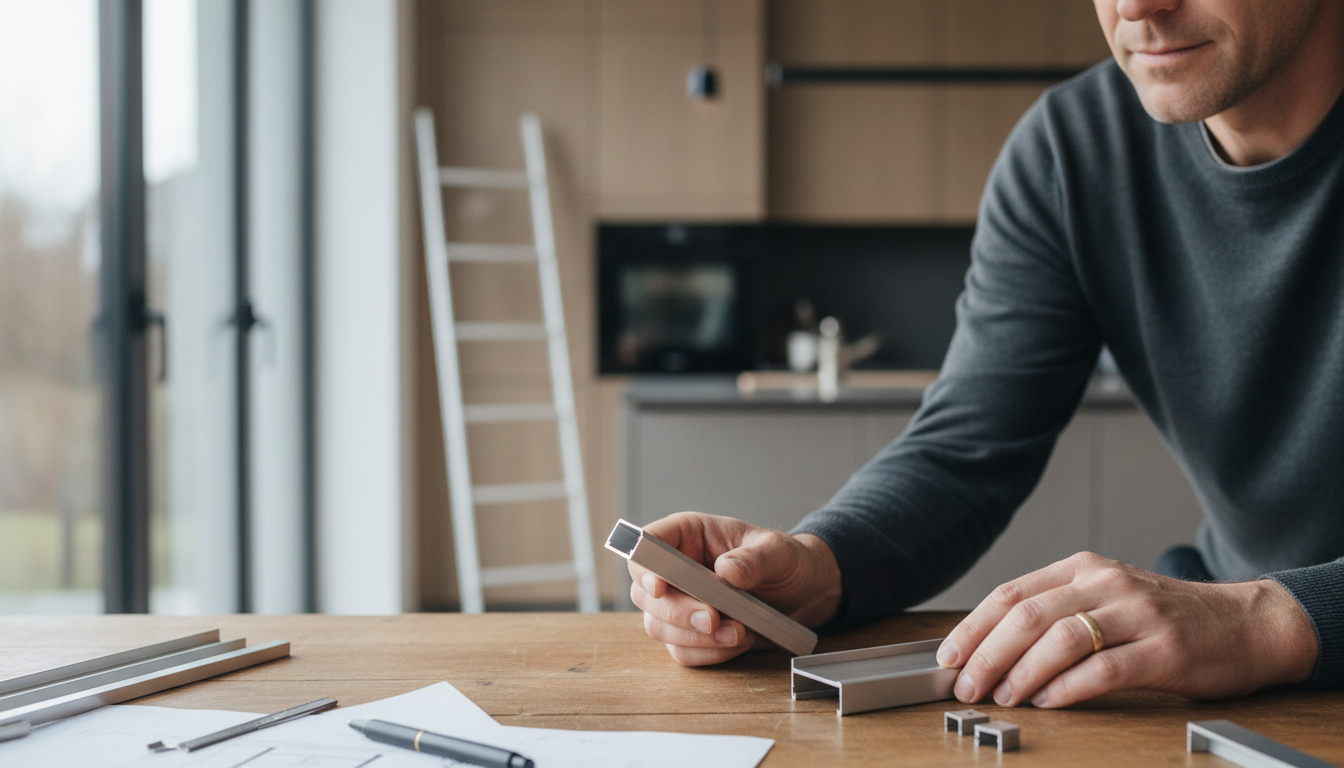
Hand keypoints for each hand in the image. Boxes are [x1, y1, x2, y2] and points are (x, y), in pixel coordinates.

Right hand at [629, 512, 842, 665]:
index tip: (659, 587)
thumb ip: (754, 558)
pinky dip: (708, 653)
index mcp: (687, 535)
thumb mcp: (779, 552)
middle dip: (677, 612)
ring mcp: (679, 604)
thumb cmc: (785, 562)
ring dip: (696, 637)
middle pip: (645, 594)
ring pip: (659, 627)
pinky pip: (682, 651)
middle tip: (713, 620)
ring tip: (738, 633)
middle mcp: (675, 569)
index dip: (644, 566)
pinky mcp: (690, 634)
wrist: (804, 593)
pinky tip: (737, 642)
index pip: (647, 544)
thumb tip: (726, 570)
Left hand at [936, 552, 1318, 707]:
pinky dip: (1068, 688)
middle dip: (987, 654)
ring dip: (1021, 672)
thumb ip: (1056, 612)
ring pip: (1060, 638)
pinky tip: (1048, 701)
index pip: (1011, 594)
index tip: (948, 658)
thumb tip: (990, 649)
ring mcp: (1137, 614)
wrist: (1245, 624)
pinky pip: (1104, 669)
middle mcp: (1105, 583)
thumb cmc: (1166, 617)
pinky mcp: (1164, 649)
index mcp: (1082, 567)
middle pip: (1027, 616)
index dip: (973, 628)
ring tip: (1003, 696)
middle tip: (967, 685)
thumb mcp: (1105, 597)